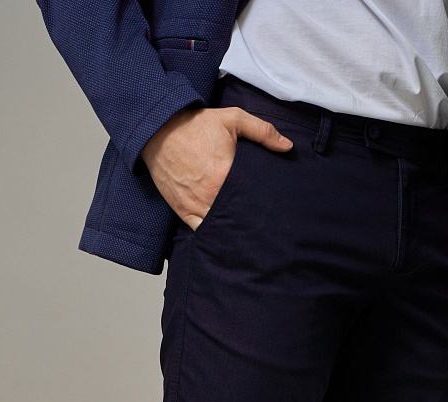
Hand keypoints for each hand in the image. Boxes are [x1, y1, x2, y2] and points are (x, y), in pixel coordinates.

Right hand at [140, 105, 292, 230]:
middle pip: (236, 217)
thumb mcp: (233, 119)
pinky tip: (222, 235)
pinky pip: (200, 230)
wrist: (159, 129)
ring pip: (219, 228)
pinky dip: (211, 234)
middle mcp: (211, 195)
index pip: (251, 200)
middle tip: (263, 226)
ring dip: (231, 230)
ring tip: (245, 233)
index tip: (271, 210)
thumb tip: (288, 146)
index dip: (262, 206)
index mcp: (226, 176)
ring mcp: (196, 205)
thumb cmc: (196, 124)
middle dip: (249, 221)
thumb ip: (263, 131)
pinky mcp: (183, 210)